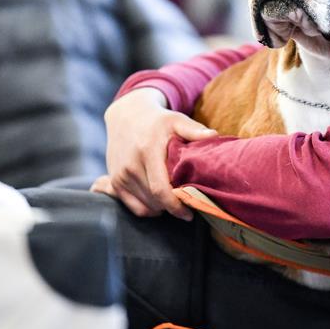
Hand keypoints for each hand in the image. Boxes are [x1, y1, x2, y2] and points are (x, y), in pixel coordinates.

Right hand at [92, 88, 217, 219]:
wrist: (126, 115)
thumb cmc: (157, 120)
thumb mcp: (177, 120)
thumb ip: (194, 130)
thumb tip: (214, 136)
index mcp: (147, 152)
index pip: (160, 189)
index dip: (176, 206)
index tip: (189, 213)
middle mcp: (130, 166)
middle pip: (154, 201)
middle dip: (172, 207)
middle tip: (187, 205)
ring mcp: (120, 175)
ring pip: (144, 206)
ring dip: (161, 208)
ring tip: (174, 201)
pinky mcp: (114, 181)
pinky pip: (132, 206)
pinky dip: (147, 208)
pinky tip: (159, 201)